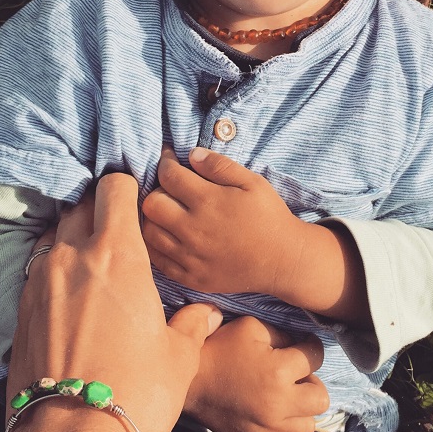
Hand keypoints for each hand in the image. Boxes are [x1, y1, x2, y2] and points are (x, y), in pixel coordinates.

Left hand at [0, 173, 222, 431]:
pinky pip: (39, 268)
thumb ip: (193, 323)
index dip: (127, 188)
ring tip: (94, 263)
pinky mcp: (22, 307)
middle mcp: (74, 256)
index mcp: (118, 253)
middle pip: (81, 205)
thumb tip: (208, 315)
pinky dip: (56, 270)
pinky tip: (73, 295)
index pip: (114, 188)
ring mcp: (42, 280)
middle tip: (119, 231)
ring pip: (56, 235)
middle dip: (99, 210)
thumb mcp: (178, 355)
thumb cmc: (136, 391)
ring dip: (74, 239)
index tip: (137, 202)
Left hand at [141, 147, 305, 295]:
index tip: (169, 159)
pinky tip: (168, 235)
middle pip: (151, 204)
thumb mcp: (252, 182)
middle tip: (169, 187)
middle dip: (156, 189)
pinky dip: (156, 245)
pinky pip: (158, 260)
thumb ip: (220, 165)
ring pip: (149, 233)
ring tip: (167, 211)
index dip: (165, 162)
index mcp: (209, 201)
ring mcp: (191, 256)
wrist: (284, 260)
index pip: (169, 176)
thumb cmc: (269, 216)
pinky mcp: (192, 277)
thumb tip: (192, 154)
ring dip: (153, 217)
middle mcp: (194, 229)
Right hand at [185, 316, 329, 431]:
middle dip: (311, 381)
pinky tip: (273, 421)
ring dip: (300, 410)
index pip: (316, 357)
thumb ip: (283, 334)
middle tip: (294, 373)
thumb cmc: (220, 346)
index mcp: (279, 371)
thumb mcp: (252, 327)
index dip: (310, 346)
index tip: (301, 344)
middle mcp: (279, 405)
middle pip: (320, 399)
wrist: (189, 377)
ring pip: (307, 427)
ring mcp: (267, 430)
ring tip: (283, 396)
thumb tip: (301, 343)